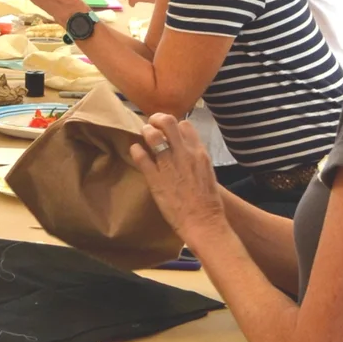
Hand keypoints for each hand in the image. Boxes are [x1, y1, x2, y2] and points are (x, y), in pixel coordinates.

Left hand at [128, 114, 225, 241]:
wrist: (203, 222)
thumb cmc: (207, 202)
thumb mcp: (206, 173)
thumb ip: (195, 159)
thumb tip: (185, 152)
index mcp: (199, 153)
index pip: (185, 125)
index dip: (174, 125)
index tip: (167, 129)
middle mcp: (184, 154)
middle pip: (168, 122)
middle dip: (156, 120)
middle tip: (151, 125)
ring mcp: (169, 165)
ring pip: (153, 135)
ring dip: (145, 131)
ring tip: (142, 135)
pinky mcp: (155, 178)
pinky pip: (141, 156)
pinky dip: (135, 150)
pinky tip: (135, 150)